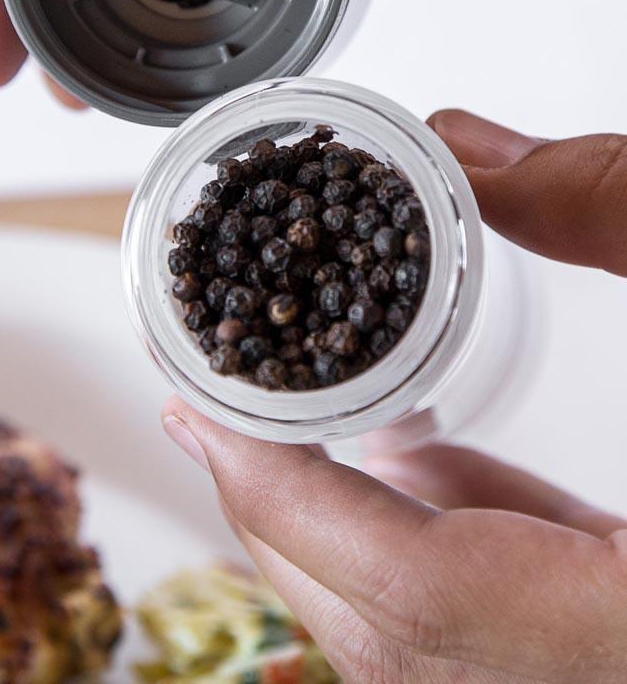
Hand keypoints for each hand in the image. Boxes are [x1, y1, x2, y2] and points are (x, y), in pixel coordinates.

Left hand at [162, 110, 626, 682]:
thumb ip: (620, 203)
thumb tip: (464, 143)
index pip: (417, 594)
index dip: (282, 497)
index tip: (190, 413)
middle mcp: (611, 680)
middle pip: (395, 635)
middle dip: (283, 515)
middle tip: (214, 408)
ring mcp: (613, 675)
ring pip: (435, 638)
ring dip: (352, 526)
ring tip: (298, 420)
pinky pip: (506, 622)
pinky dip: (448, 541)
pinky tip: (430, 465)